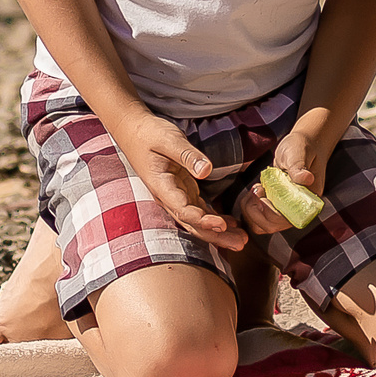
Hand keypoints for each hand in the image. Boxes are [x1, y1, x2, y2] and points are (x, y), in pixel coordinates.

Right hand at [115, 112, 245, 251]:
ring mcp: (175, 196)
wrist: (134, 132)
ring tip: (241, 240)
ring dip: (218, 232)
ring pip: (197, 221)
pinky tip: (231, 225)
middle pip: (192, 223)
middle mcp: (168, 197)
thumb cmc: (150, 134)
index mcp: (162, 187)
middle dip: (216, 236)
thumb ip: (188, 156)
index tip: (222, 225)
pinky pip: (199, 210)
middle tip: (240, 244)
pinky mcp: (182, 191)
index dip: (203, 220)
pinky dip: (214, 219)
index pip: (183, 210)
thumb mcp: (170, 140)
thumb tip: (207, 170)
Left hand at [236, 136, 321, 237]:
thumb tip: (306, 179)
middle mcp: (296, 211)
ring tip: (257, 188)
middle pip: (270, 226)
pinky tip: (255, 190)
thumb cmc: (301, 149)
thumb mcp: (298, 154)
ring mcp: (284, 211)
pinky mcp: (274, 208)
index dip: (269, 211)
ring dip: (251, 208)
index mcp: (308, 201)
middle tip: (257, 188)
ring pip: (261, 225)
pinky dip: (250, 207)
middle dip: (256, 209)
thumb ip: (299, 167)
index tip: (261, 192)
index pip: (286, 219)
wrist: (302, 147)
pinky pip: (257, 218)